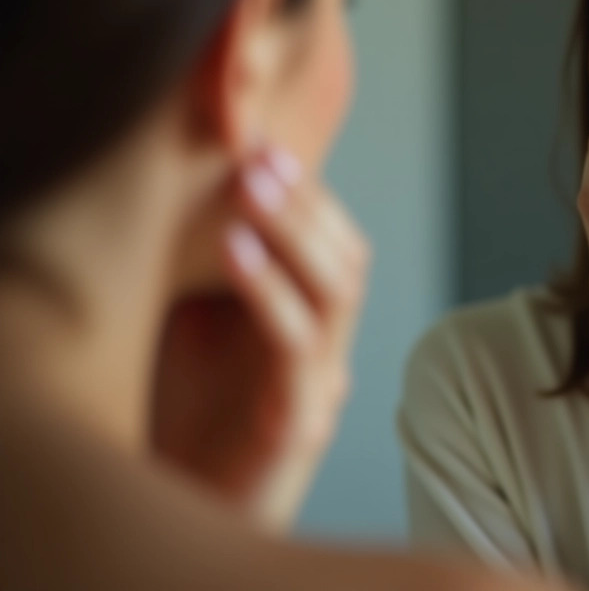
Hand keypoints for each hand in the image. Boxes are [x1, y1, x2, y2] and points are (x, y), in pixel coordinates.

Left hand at [151, 145, 369, 529]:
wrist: (180, 504)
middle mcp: (327, 352)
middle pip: (347, 262)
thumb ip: (217, 267)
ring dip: (295, 231)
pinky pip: (297, 346)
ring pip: (335, 295)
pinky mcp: (296, 422)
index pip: (337, 247)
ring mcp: (319, 386)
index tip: (266, 144)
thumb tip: (205, 181)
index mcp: (309, 325)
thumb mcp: (200, 323)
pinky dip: (269, 290)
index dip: (310, 194)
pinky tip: (233, 248)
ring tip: (251, 185)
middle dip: (306, 201)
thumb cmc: (185, 417)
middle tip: (262, 153)